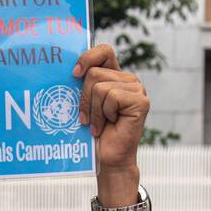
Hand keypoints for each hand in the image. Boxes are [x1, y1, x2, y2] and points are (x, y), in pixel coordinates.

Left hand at [73, 44, 148, 172]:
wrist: (107, 158)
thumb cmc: (94, 134)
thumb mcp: (85, 104)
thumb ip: (82, 85)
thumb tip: (70, 71)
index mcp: (115, 76)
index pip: (104, 51)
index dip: (88, 57)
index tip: (75, 74)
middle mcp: (128, 79)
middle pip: (94, 73)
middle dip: (84, 98)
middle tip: (87, 118)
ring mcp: (137, 89)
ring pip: (101, 86)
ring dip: (94, 110)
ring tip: (99, 125)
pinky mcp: (141, 101)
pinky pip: (111, 97)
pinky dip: (104, 114)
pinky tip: (110, 125)